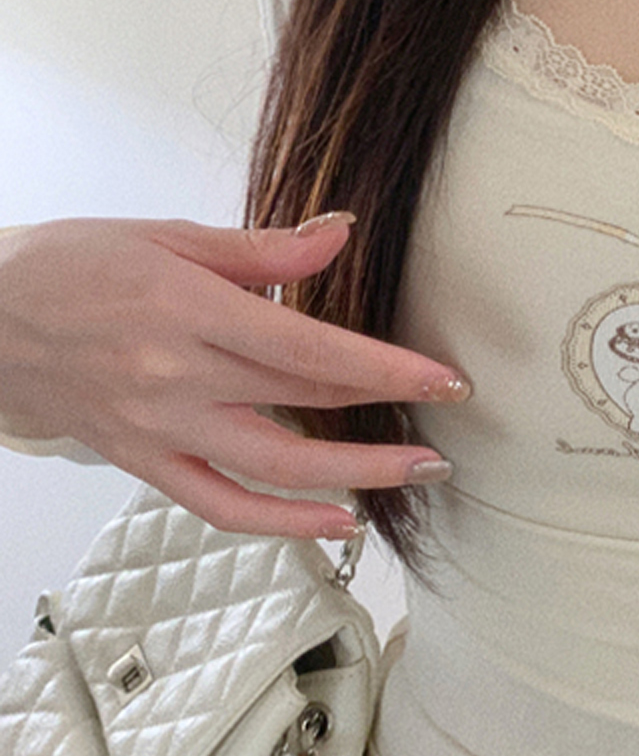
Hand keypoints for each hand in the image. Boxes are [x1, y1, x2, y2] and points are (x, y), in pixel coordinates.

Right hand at [0, 216, 469, 537]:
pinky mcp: (141, 461)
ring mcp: (159, 428)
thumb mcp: (166, 236)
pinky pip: (218, 505)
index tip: (444, 378)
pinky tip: (334, 521)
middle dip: (388, 416)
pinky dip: (280, 523)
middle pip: (304, 407)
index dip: (386, 369)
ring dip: (354, 477)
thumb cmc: (70, 265)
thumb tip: (341, 232)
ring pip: (272, 470)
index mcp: (189, 312)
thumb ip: (261, 249)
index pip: (310, 350)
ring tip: (414, 473)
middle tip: (451, 421)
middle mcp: (176, 378)